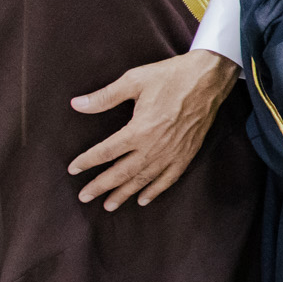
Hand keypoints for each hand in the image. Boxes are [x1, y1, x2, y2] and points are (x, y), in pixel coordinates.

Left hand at [68, 49, 238, 209]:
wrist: (209, 78)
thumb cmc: (171, 76)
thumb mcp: (134, 80)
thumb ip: (104, 96)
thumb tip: (76, 104)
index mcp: (139, 129)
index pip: (106, 151)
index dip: (87, 161)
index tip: (73, 169)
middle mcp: (154, 146)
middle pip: (122, 172)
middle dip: (101, 186)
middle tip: (84, 197)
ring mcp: (172, 152)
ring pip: (143, 179)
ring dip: (125, 193)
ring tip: (109, 205)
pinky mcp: (186, 153)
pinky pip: (169, 178)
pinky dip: (156, 190)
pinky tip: (143, 199)